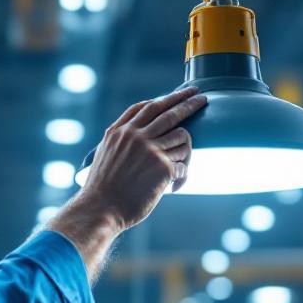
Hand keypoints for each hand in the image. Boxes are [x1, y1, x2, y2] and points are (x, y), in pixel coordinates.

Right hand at [76, 87, 204, 230]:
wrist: (101, 209)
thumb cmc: (101, 189)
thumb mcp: (103, 154)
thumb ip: (119, 140)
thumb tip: (135, 132)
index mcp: (119, 131)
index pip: (147, 107)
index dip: (166, 98)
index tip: (180, 93)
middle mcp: (135, 136)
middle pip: (169, 113)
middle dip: (189, 103)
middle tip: (202, 98)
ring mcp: (150, 150)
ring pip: (182, 137)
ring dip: (185, 152)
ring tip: (178, 166)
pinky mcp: (162, 167)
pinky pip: (183, 165)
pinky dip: (182, 176)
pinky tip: (175, 186)